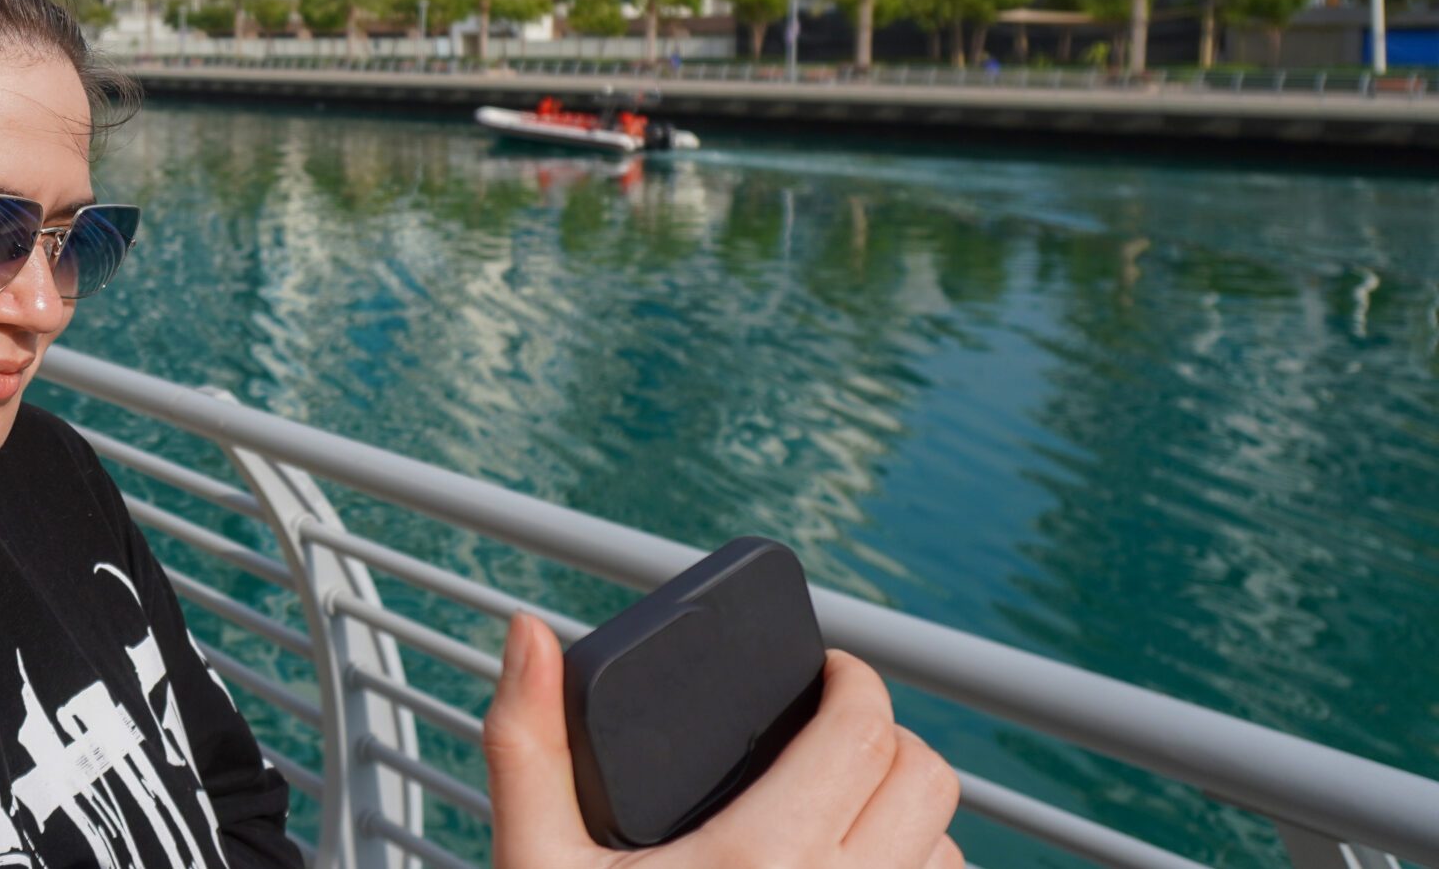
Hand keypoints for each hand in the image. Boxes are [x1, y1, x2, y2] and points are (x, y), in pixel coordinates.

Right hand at [482, 614, 961, 868]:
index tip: (827, 674)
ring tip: (848, 815)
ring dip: (909, 822)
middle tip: (836, 735)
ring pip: (948, 857)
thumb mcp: (537, 867)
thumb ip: (527, 745)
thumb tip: (528, 631)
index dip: (854, 681)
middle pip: (928, 782)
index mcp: (758, 859)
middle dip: (889, 740)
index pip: (864, 731)